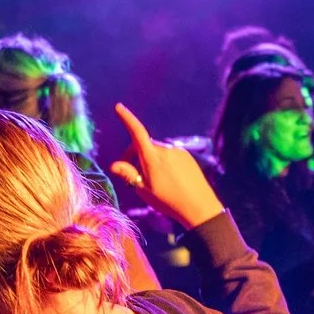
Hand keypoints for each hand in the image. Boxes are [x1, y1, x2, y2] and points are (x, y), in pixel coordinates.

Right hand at [108, 104, 223, 229]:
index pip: (137, 132)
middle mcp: (165, 150)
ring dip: (149, 161)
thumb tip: (113, 165)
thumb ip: (129, 175)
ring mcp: (177, 152)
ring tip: (152, 182)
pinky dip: (162, 162)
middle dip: (134, 156)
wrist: (199, 206)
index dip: (127, 118)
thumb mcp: (144, 190)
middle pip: (143, 146)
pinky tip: (167, 180)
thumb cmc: (168, 201)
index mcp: (153, 157)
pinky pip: (169, 155)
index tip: (118, 107)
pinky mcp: (187, 156)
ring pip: (156, 151)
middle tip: (132, 177)